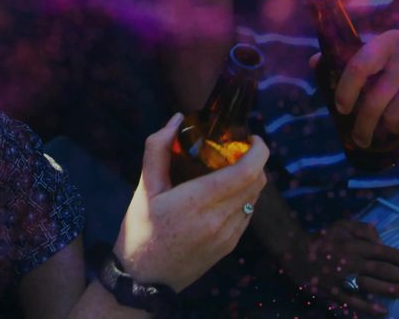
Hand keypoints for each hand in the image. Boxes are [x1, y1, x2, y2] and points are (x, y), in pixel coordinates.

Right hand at [113, 113, 268, 291]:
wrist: (143, 279)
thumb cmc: (140, 230)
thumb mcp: (144, 187)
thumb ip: (158, 149)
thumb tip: (177, 119)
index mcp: (197, 202)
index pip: (247, 172)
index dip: (258, 150)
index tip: (251, 137)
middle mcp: (219, 220)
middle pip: (257, 182)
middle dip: (254, 160)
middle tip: (237, 149)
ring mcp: (228, 236)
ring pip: (255, 198)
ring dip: (250, 179)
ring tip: (230, 170)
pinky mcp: (229, 246)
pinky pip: (248, 214)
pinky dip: (244, 198)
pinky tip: (224, 194)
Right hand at [283, 220, 398, 316]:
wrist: (293, 250)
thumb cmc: (322, 238)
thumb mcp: (342, 225)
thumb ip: (363, 229)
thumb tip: (380, 239)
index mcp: (355, 245)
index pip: (386, 252)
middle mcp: (352, 262)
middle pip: (382, 270)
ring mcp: (342, 278)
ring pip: (370, 285)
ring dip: (390, 289)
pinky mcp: (332, 291)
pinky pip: (352, 300)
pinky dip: (367, 306)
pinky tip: (383, 311)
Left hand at [316, 30, 398, 146]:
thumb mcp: (388, 61)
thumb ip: (354, 62)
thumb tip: (314, 61)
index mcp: (390, 41)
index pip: (358, 65)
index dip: (345, 91)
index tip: (341, 109)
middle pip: (374, 99)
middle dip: (363, 125)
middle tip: (359, 138)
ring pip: (393, 115)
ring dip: (390, 126)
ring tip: (396, 122)